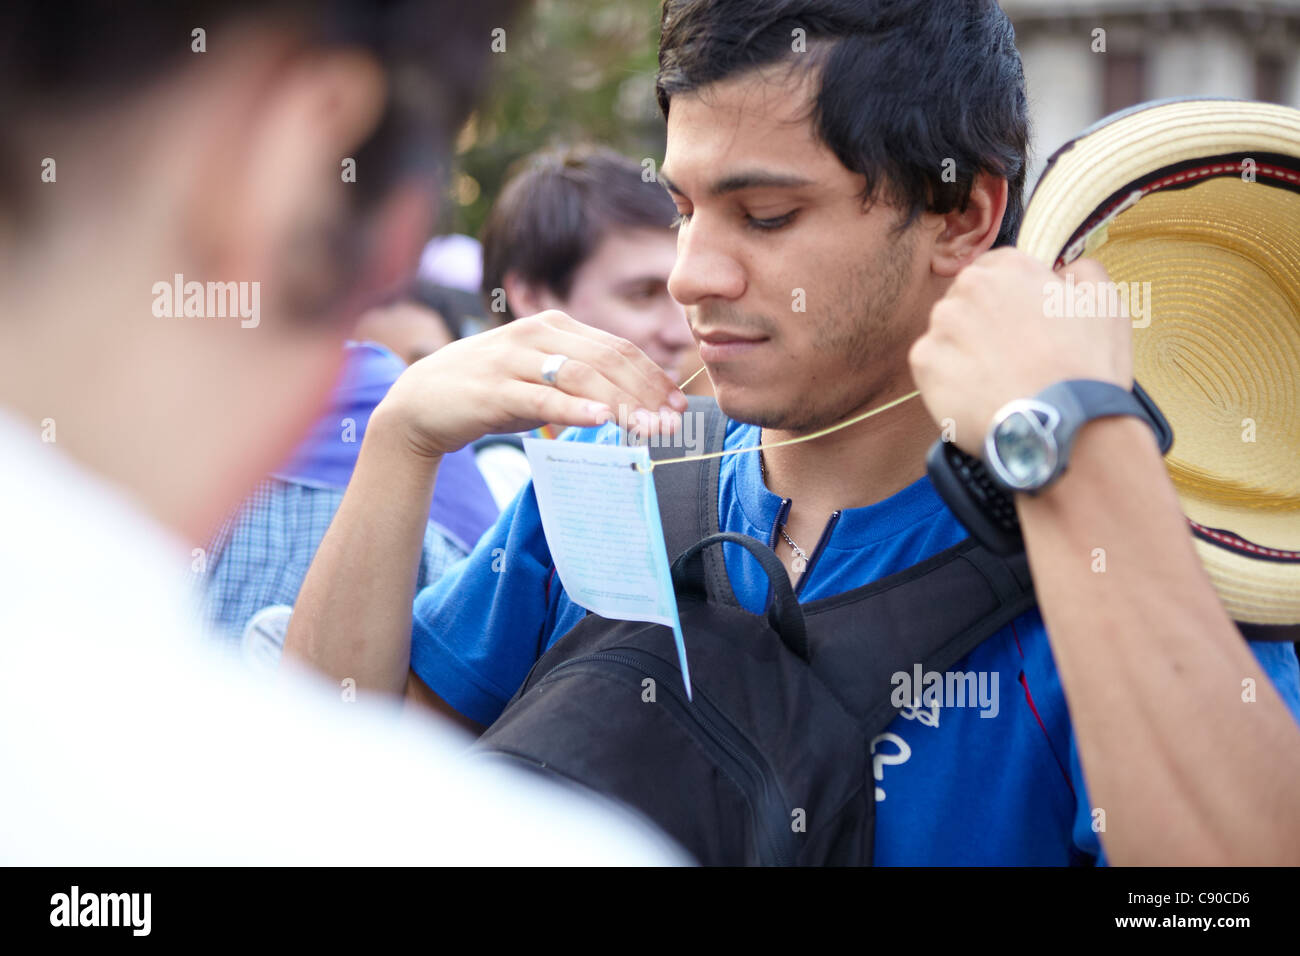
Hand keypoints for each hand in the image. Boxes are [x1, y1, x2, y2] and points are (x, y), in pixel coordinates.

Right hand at [375, 310, 688, 456]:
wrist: (421, 402)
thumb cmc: (490, 392)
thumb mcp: (541, 380)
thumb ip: (582, 384)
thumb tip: (635, 405)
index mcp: (554, 326)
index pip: (616, 348)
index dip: (652, 376)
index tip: (677, 406)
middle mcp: (536, 334)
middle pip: (606, 360)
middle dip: (645, 392)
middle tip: (671, 424)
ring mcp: (513, 359)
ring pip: (580, 377)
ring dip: (620, 404)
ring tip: (647, 428)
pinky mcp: (494, 389)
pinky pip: (542, 398)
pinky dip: (574, 409)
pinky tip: (601, 421)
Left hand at [909, 248, 1133, 453]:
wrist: (1061, 425)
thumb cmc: (1086, 368)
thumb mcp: (1106, 304)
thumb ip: (1081, 273)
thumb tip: (1063, 271)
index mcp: (1011, 267)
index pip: (994, 271)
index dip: (1007, 301)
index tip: (1019, 326)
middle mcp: (970, 287)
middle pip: (965, 301)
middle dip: (981, 324)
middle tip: (1008, 357)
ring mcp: (942, 325)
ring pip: (946, 334)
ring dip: (963, 351)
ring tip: (994, 379)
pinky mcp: (925, 361)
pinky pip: (930, 366)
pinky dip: (947, 380)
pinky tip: (975, 393)